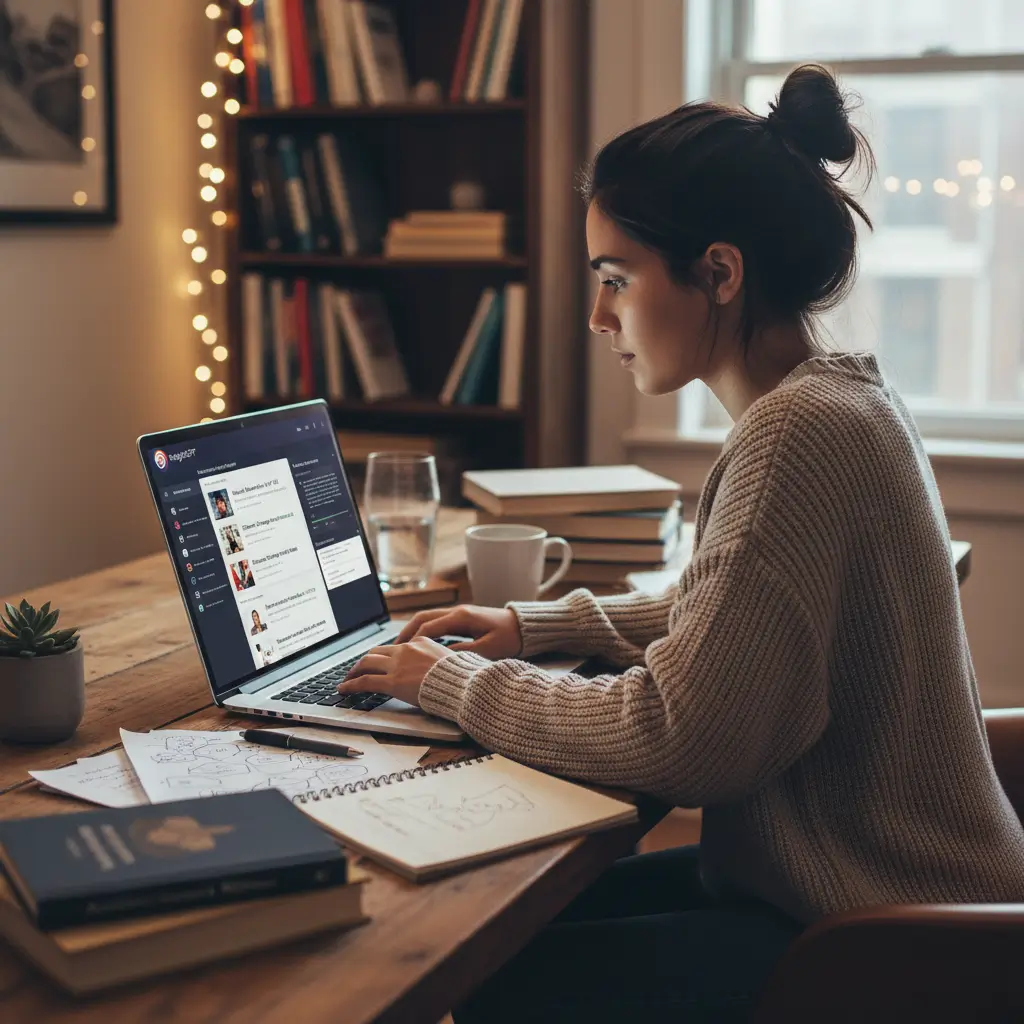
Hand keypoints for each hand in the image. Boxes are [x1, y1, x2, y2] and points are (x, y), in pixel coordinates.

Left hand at [338, 636, 452, 707]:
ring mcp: (398, 665)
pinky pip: (365, 681)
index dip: (383, 655)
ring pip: (366, 663)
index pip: (395, 647)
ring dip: (354, 671)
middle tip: (357, 669)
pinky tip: (344, 689)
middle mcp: (406, 649)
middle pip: (377, 651)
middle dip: (364, 661)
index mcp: (421, 642)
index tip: (378, 662)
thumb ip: (437, 660)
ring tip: (347, 679)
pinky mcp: (392, 682)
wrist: (463, 685)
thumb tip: (437, 668)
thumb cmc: (463, 677)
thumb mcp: (451, 660)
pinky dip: (351, 685)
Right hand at [395, 604, 521, 660]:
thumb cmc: (510, 638)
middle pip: (422, 618)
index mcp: (462, 617)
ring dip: (412, 630)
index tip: (400, 653)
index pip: (429, 627)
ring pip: (427, 618)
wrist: (524, 627)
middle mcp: (457, 611)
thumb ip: (464, 652)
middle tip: (392, 648)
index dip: (413, 640)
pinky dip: (423, 630)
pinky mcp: (462, 618)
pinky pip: (436, 621)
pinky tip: (418, 643)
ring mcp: (459, 613)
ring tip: (400, 647)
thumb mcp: (488, 649)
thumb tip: (441, 657)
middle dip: (406, 632)